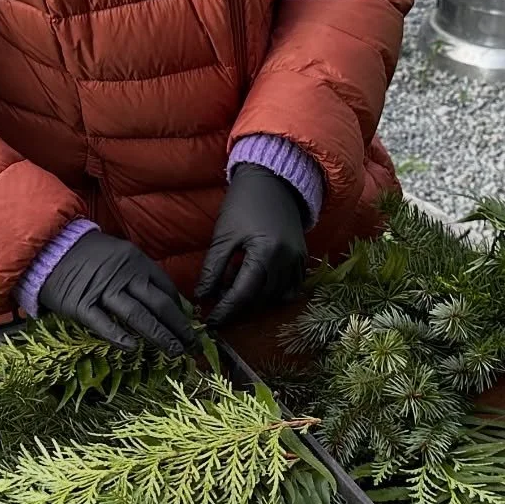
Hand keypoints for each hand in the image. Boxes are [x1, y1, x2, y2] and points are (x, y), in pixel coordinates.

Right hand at [38, 232, 194, 354]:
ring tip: (174, 352)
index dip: (180, 310)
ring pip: (137, 316)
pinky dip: (118, 335)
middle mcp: (123, 275)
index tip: (188, 327)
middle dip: (178, 328)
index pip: (166, 288)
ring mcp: (102, 290)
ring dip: (159, 336)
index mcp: (135, 261)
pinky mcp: (80, 304)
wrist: (47, 247)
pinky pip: (102, 323)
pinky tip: (133, 347)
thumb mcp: (119, 254)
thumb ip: (139, 274)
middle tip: (191, 346)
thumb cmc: (86, 255)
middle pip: (158, 305)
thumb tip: (165, 300)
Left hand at [194, 165, 307, 326]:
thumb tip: (202, 297)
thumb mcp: (223, 235)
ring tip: (235, 284)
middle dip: (238, 306)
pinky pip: (291, 288)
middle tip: (218, 301)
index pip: (243, 293)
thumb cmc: (243, 203)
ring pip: (276, 297)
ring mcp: (297, 260)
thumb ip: (212, 269)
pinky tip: (257, 284)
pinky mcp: (302, 258)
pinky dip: (274, 293)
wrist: (273, 180)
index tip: (211, 322)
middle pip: (260, 299)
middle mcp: (286, 259)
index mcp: (265, 252)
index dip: (225, 310)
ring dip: (254, 300)